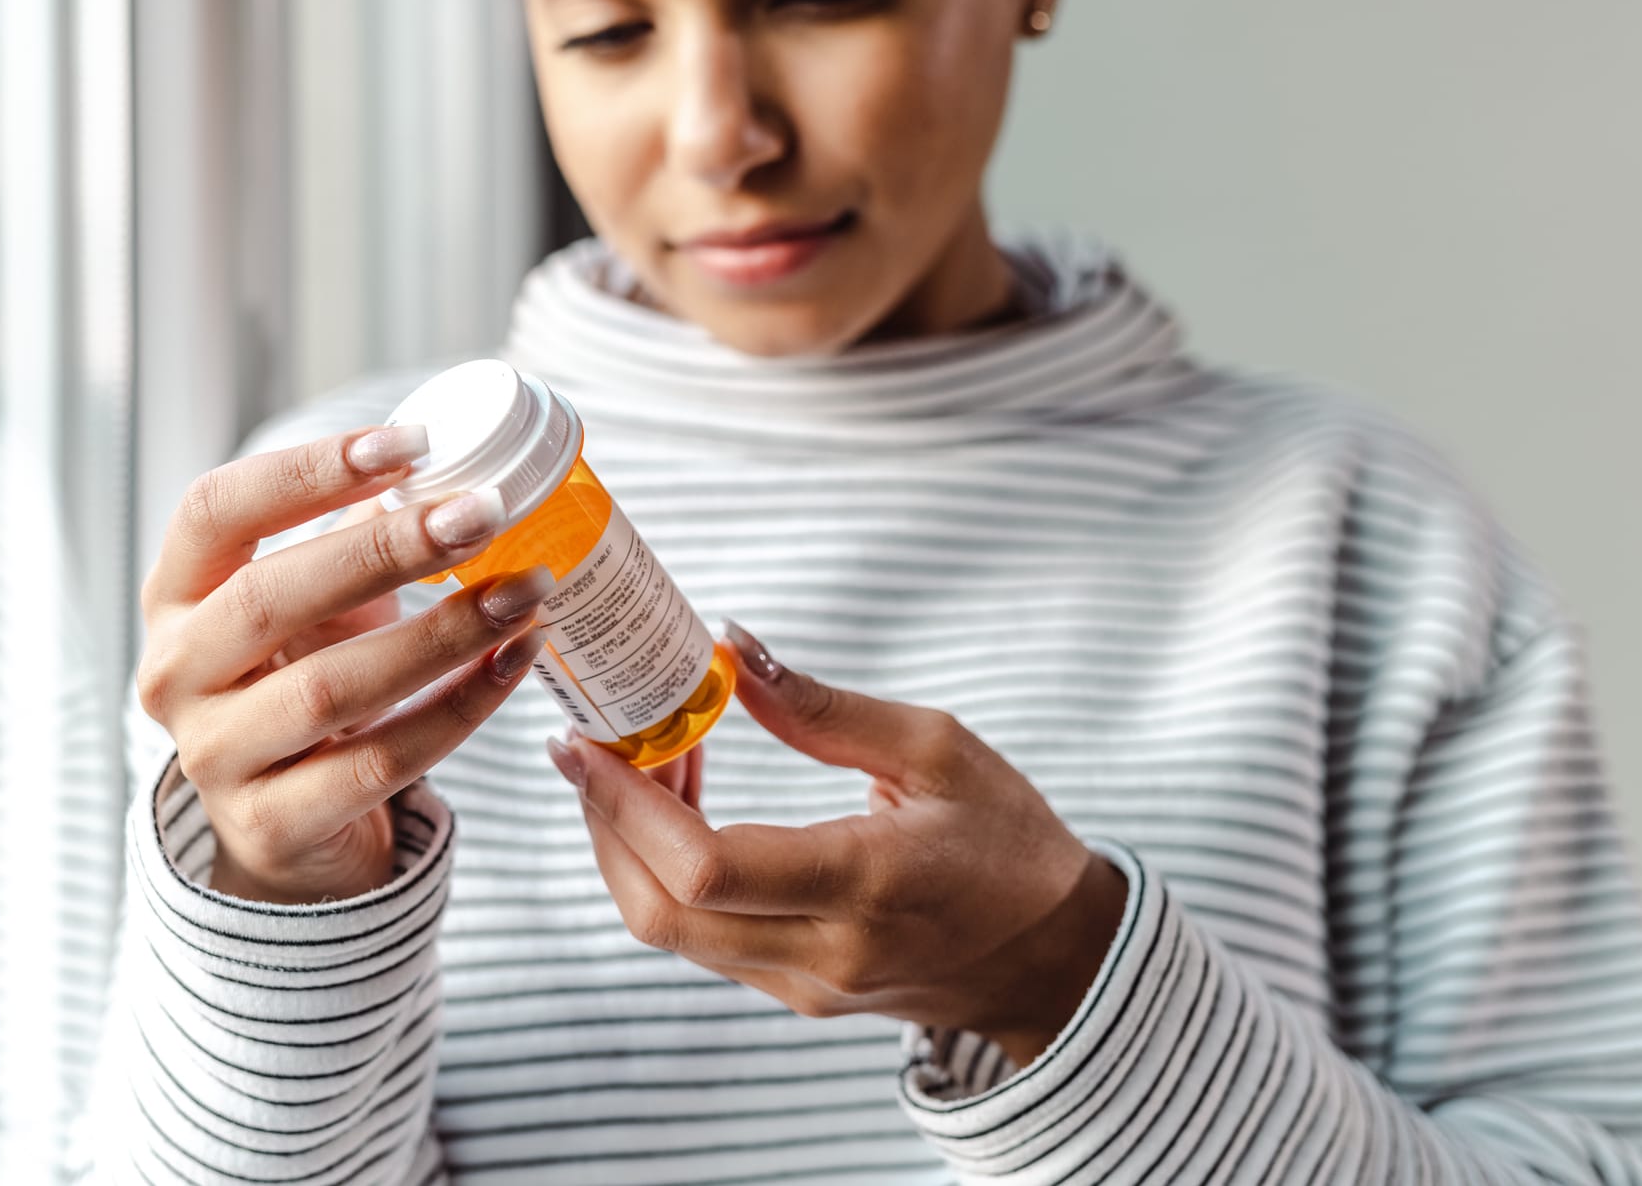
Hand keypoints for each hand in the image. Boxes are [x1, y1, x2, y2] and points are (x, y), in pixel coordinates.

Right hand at [137, 425, 552, 903]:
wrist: (286, 826)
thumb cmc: (302, 681)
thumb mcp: (312, 605)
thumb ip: (357, 535)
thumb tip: (453, 460)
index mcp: (175, 597)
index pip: (214, 510)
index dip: (307, 472)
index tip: (410, 444)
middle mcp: (174, 674)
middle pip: (269, 596)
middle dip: (386, 549)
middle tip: (484, 514)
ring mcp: (214, 757)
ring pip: (329, 688)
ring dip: (441, 634)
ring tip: (524, 591)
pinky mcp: (271, 825)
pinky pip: (380, 761)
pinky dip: (459, 707)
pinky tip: (516, 661)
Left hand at [546, 622, 1126, 1066]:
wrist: (1058, 959)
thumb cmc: (1009, 841)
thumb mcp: (937, 748)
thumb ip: (821, 707)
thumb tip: (725, 646)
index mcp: (864, 885)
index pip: (705, 866)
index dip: (625, 806)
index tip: (584, 743)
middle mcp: (824, 952)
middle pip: (660, 911)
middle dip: (604, 824)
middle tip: (595, 745)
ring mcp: (805, 987)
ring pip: (671, 930)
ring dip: (632, 846)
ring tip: (649, 760)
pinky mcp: (796, 994)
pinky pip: (703, 938)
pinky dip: (669, 872)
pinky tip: (685, 807)